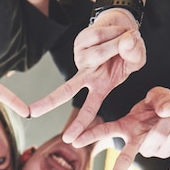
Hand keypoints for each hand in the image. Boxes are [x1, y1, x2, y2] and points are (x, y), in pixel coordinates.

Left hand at [29, 10, 145, 142]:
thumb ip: (134, 54)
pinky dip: (112, 33)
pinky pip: (98, 37)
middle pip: (67, 90)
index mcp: (100, 88)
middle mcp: (87, 76)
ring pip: (97, 55)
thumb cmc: (130, 51)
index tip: (69, 140)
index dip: (80, 124)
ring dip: (116, 45)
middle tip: (31, 113)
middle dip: (49, 102)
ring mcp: (82, 59)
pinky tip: (116, 33)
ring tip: (125, 41)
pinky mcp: (80, 43)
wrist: (123, 29)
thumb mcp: (138, 59)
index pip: (90, 109)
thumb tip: (125, 43)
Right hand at [72, 87, 169, 169]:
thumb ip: (161, 99)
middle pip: (124, 159)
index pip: (105, 130)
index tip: (73, 141)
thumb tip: (167, 110)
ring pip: (160, 136)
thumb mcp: (159, 95)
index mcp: (125, 126)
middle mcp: (135, 141)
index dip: (90, 135)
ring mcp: (150, 149)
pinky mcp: (165, 153)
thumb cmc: (163, 104)